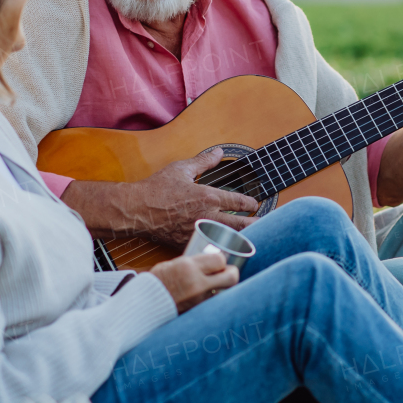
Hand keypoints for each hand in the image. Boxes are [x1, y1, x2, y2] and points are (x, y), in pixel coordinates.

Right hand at [61, 147, 257, 245]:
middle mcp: (208, 215)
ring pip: (229, 238)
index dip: (250, 203)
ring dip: (243, 238)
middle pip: (241, 224)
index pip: (238, 201)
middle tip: (265, 225)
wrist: (136, 210)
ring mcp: (200, 231)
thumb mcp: (181, 169)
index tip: (254, 204)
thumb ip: (203, 161)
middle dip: (256, 224)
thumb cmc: (156, 189)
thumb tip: (219, 152)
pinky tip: (228, 250)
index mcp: (208, 197)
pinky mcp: (190, 242)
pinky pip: (211, 247)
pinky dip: (222, 249)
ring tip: (253, 239)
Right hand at [147, 252, 238, 311]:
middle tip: (230, 272)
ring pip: (226, 291)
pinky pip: (214, 302)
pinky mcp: (198, 310)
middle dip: (233, 273)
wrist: (144, 303)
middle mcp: (196, 283)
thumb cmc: (156, 281)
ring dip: (226, 287)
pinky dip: (215, 298)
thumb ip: (192, 263)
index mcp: (188, 267)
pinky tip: (212, 294)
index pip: (220, 260)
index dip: (223, 260)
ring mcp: (199, 298)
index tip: (220, 261)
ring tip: (222, 283)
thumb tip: (209, 261)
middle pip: (231, 277)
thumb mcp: (173, 264)